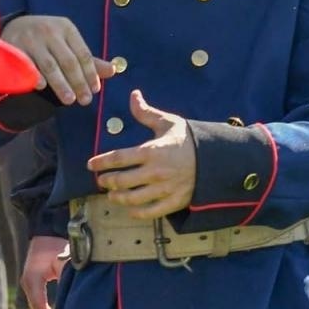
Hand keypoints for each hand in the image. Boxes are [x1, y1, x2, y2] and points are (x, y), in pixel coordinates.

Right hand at [1, 15, 113, 105]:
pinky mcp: (14, 46)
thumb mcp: (67, 42)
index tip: (95, 90)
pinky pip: (27, 64)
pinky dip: (35, 75)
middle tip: (85, 101)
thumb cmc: (47, 38)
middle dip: (78, 82)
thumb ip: (87, 60)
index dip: (91, 73)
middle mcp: (50, 31)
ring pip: (50, 65)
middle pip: (69, 61)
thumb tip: (113, 71)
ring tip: (70, 100)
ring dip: (61, 84)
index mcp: (67, 29)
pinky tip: (42, 88)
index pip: (83, 54)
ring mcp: (32, 38)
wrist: (14, 25)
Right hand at [21, 235, 67, 308]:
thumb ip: (68, 275)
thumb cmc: (56, 244)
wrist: (46, 231)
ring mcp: (30, 282)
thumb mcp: (63, 260)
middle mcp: (28, 282)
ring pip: (38, 305)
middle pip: (37, 307)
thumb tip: (76, 291)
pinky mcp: (34, 281)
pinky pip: (40, 299)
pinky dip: (47, 308)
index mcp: (33, 279)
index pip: (40, 305)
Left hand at [84, 91, 195, 219]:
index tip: (91, 165)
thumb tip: (133, 95)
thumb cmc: (188, 139)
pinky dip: (137, 212)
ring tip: (112, 195)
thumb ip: (146, 113)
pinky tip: (131, 209)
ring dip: (117, 198)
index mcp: (152, 151)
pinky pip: (150, 212)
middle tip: (102, 181)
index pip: (117, 158)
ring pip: (132, 199)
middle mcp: (156, 172)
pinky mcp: (174, 201)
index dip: (100, 162)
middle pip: (121, 181)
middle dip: (106, 181)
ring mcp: (165, 188)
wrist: (216, 156)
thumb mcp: (168, 123)